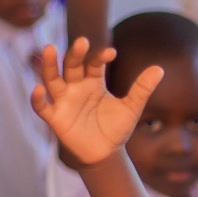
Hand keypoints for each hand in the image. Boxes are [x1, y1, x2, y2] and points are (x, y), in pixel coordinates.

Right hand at [30, 39, 164, 166]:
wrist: (105, 155)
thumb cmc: (115, 128)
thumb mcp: (131, 108)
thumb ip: (142, 89)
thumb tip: (160, 68)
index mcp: (92, 81)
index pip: (93, 63)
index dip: (100, 56)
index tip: (112, 52)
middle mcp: (75, 87)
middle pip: (71, 65)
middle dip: (75, 53)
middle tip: (83, 41)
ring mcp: (63, 101)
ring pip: (52, 79)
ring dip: (49, 65)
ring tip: (49, 49)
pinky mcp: (55, 118)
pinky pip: (42, 107)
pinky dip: (37, 99)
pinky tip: (37, 89)